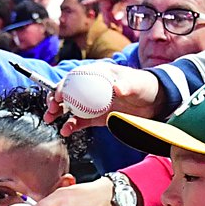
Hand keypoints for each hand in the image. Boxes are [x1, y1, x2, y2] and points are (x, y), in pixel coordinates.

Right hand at [44, 64, 163, 135]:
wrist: (154, 103)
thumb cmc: (144, 86)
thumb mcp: (137, 83)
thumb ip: (126, 85)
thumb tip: (116, 87)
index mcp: (97, 74)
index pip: (74, 77)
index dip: (63, 85)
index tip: (58, 95)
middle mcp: (91, 88)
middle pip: (67, 92)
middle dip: (54, 99)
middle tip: (50, 109)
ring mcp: (92, 102)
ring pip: (69, 107)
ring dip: (57, 113)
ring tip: (50, 119)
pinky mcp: (95, 117)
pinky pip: (79, 121)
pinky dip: (70, 126)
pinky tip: (65, 131)